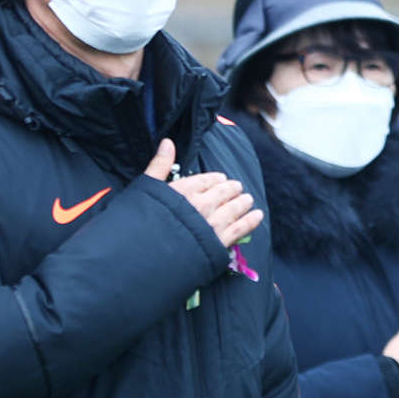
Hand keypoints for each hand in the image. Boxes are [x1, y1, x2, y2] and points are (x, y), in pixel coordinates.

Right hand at [146, 138, 262, 248]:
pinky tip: (258, 216)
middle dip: (231, 189)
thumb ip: (159, 165)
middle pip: (223, 193)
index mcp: (185, 190)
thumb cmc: (140, 222)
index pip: (206, 180)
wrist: (145, 255)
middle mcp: (202, 205)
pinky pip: (241, 229)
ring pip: (234, 208)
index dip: (215, 179)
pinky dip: (251, 221)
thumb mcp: (146, 189)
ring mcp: (212, 223)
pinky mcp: (219, 242)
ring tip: (248, 199)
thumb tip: (168, 142)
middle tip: (237, 188)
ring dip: (242, 202)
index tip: (221, 179)